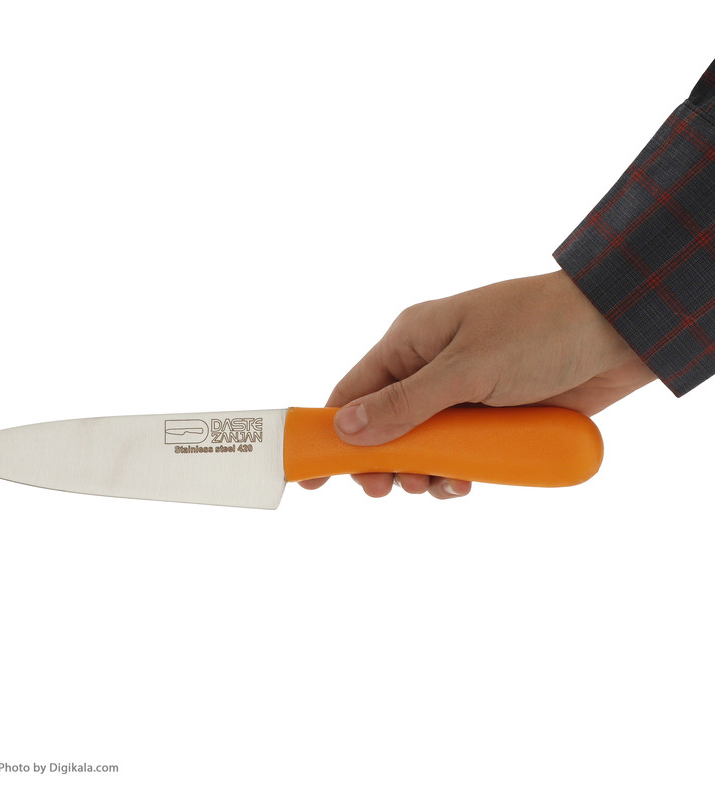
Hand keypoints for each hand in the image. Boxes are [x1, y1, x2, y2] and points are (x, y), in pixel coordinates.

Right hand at [300, 270, 655, 497]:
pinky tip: (468, 480)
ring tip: (439, 483)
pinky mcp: (492, 419)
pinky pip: (460, 454)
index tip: (314, 475)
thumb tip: (347, 429)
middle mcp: (429, 369)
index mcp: (411, 343)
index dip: (330, 433)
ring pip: (422, 447)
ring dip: (424, 471)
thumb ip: (406, 403)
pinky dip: (458, 472)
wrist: (618, 331)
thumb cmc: (538, 332)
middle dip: (384, 463)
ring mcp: (461, 396)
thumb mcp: (466, 368)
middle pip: (384, 428)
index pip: (353, 392)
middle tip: (388, 490)